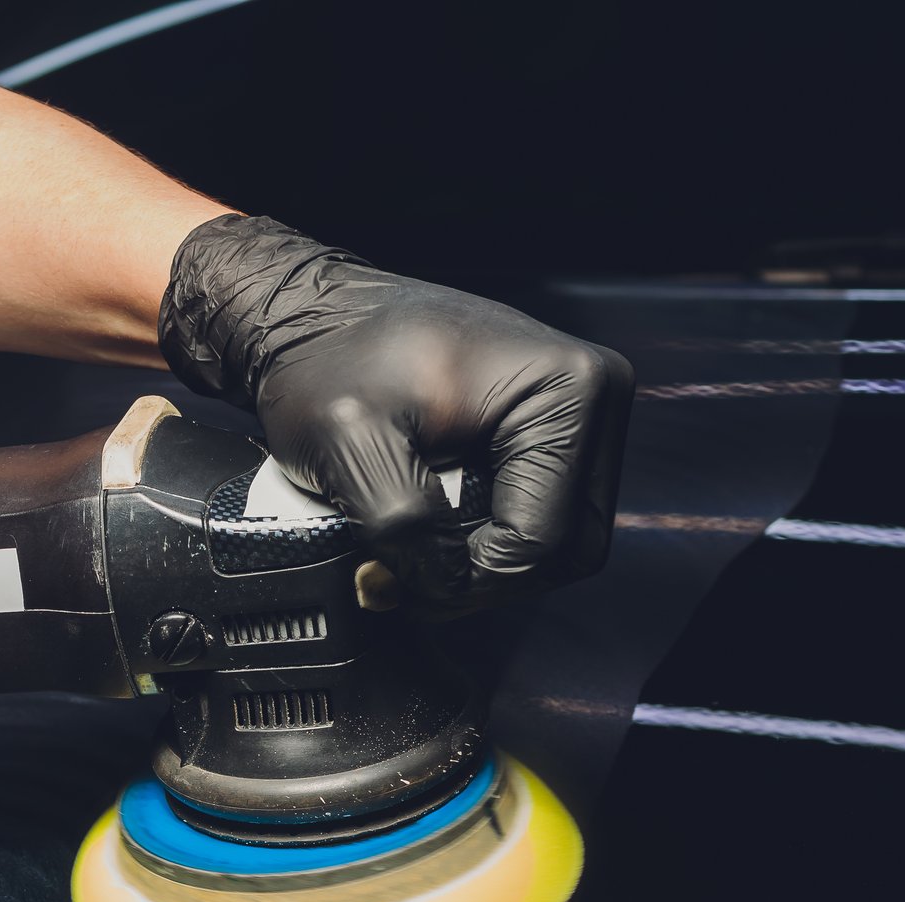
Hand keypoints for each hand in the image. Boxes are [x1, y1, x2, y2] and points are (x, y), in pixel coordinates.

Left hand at [159, 215, 633, 612]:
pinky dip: (481, 536)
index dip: (467, 579)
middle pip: (564, 549)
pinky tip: (429, 522)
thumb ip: (403, 529)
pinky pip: (535, 516)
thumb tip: (436, 583)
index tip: (398, 577)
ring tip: (413, 547)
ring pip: (553, 543)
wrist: (313, 315)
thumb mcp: (353, 445)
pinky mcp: (547, 432)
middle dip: (480, 577)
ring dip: (481, 561)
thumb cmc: (330, 356)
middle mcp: (591, 397)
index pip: (541, 540)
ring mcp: (575, 415)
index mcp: (566, 391)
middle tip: (409, 578)